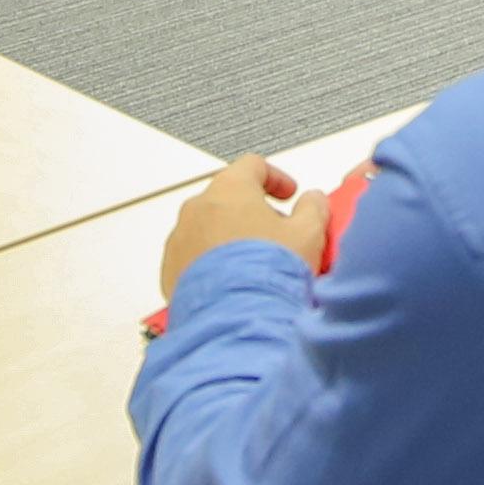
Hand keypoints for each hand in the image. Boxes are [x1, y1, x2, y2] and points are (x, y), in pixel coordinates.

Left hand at [160, 158, 308, 295]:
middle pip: (227, 198)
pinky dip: (212, 264)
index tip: (289, 195)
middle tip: (277, 235)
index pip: (252, 166)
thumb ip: (313, 208)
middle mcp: (198, 208)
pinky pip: (193, 258)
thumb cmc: (268, 271)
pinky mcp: (170, 271)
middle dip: (252, 212)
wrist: (235, 318)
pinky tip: (235, 285)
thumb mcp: (308, 234)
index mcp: (230, 188)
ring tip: (256, 266)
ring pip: (207, 229)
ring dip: (230, 239)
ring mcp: (180, 240)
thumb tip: (313, 200)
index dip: (276, 178)